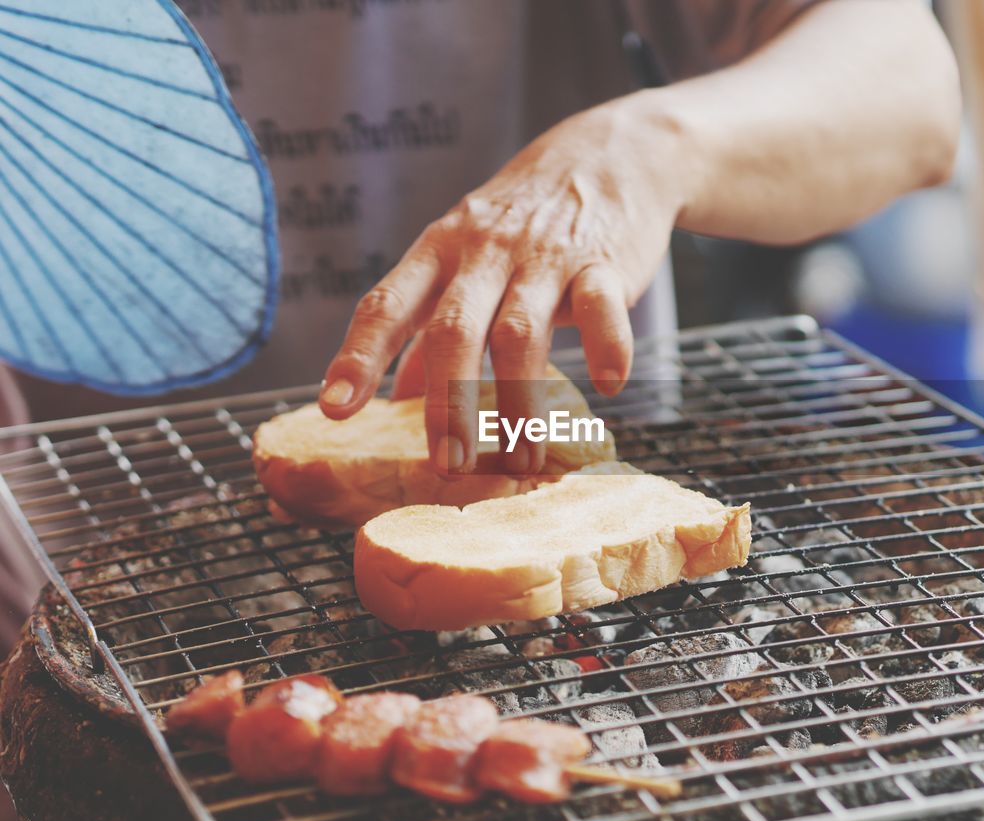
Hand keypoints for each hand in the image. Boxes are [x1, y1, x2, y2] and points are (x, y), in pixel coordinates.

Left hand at [318, 95, 688, 476]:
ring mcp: (543, 257)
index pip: (387, 304)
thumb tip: (392, 399)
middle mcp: (483, 253)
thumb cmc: (524, 220)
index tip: (335, 409)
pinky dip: (606, 347)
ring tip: (522, 461)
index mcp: (438, 252)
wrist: (610, 155)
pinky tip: (608, 387)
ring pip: (522, 333)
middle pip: (453, 329)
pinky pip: (602, 307)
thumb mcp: (464, 257)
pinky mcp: (603, 261)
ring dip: (520, 402)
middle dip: (447, 402)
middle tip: (447, 463)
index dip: (359, 356)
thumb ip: (430, 325)